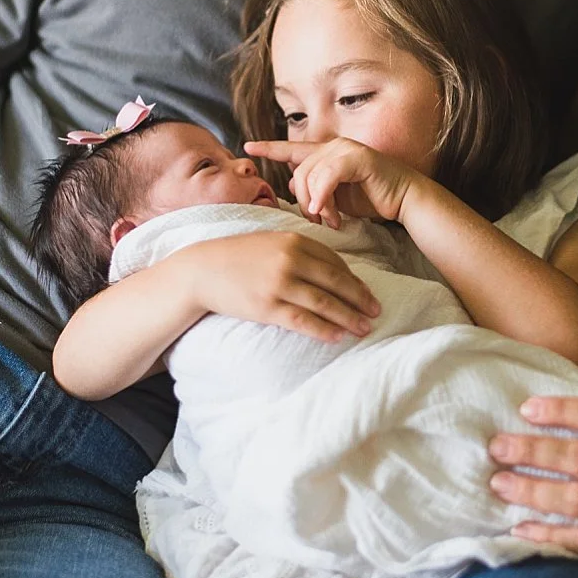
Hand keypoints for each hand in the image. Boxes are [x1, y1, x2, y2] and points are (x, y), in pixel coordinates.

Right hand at [166, 232, 381, 342]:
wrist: (202, 270)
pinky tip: (337, 336)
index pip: (335, 262)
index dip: (355, 280)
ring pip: (324, 303)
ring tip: (363, 328)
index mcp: (295, 241)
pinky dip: (323, 329)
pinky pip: (303, 320)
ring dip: (348, 318)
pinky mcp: (267, 307)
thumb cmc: (238, 256)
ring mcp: (279, 284)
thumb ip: (299, 250)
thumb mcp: (271, 242)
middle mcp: (290, 260)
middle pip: (336, 282)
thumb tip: (329, 269)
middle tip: (376, 312)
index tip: (367, 294)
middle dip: (360, 299)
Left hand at [245, 138, 422, 228]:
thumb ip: (314, 190)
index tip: (247, 147)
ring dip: (317, 204)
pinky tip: (328, 213)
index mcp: (325, 153)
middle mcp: (333, 146)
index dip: (269, 148)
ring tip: (330, 220)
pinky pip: (328, 177)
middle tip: (317, 219)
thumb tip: (292, 189)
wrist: (403, 200)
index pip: (291, 149)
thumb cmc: (371, 199)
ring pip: (311, 176)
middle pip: (298, 172)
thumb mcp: (335, 197)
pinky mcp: (357, 158)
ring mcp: (345, 149)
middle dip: (303, 200)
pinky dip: (324, 197)